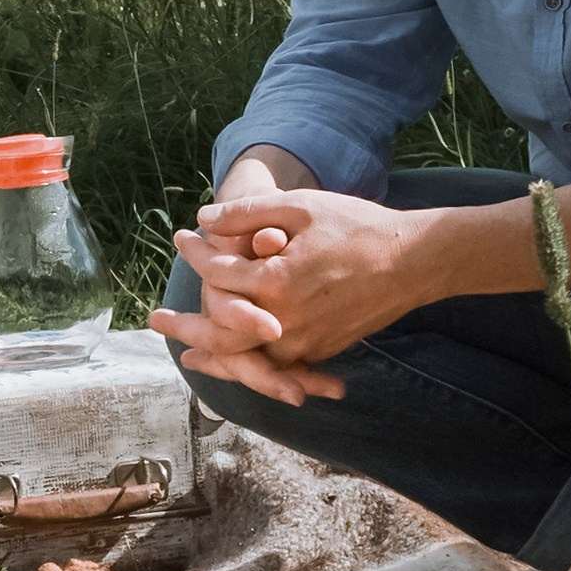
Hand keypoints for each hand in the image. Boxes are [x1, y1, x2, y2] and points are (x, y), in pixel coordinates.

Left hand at [151, 187, 426, 395]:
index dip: (196, 252)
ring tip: (191, 351)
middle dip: (185, 326)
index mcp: (276, 281)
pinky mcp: (322, 349)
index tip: (181, 237)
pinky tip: (239, 359)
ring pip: (246, 358)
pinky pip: (278, 364)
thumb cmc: (360, 226)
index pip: (217, 271)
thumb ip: (250, 212)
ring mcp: (305, 340)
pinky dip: (253, 364)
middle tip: (156, 320)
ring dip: (215, 355)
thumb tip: (204, 219)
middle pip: (219, 334)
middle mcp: (285, 319)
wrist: (415, 261)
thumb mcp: (304, 206)